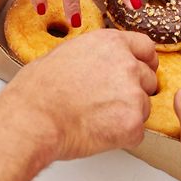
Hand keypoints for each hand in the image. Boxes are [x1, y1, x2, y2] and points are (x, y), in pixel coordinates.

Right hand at [0, 29, 157, 159]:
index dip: (144, 62)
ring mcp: (133, 95)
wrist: (32, 119)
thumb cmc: (38, 90)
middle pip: (148, 79)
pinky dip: (122, 136)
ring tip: (96, 119)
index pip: (146, 48)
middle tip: (107, 103)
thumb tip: (101, 63)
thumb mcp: (67, 53)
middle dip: (133, 91)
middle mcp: (128, 65)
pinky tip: (98, 132)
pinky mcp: (133, 123)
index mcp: (112, 43)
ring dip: (127, 114)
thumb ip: (95, 55)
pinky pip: (137, 132)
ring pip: (144, 107)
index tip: (140, 70)